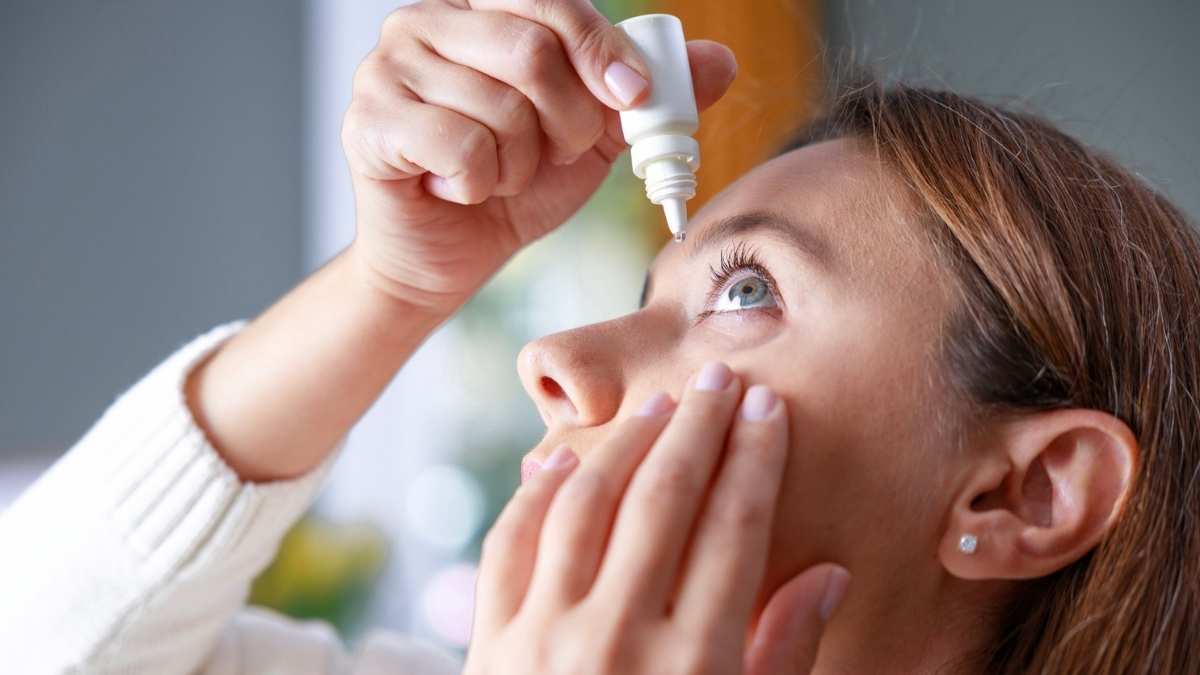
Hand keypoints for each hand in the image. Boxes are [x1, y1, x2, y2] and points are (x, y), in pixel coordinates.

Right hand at [342, 0, 737, 313]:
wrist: (450, 257)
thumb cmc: (514, 186)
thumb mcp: (592, 138)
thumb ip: (648, 97)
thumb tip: (721, 61)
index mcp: (480, 8)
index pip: (551, 2)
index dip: (602, 50)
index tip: (632, 97)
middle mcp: (425, 22)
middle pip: (531, 51)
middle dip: (567, 121)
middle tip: (554, 153)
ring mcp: (386, 68)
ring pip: (500, 107)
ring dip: (520, 163)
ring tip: (497, 173)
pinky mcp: (367, 122)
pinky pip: (461, 146)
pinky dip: (480, 183)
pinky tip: (460, 187)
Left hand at [465, 363, 850, 673]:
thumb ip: (781, 656)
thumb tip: (826, 576)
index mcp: (692, 664)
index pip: (733, 529)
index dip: (755, 460)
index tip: (769, 408)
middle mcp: (616, 638)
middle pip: (663, 499)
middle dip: (698, 427)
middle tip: (721, 376)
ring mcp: (542, 638)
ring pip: (585, 505)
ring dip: (624, 445)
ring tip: (658, 407)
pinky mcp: (487, 646)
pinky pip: (508, 545)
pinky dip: (534, 495)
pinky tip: (561, 461)